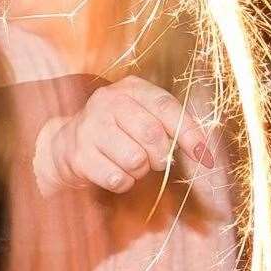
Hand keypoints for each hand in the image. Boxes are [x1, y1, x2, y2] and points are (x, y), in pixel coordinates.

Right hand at [34, 76, 213, 194]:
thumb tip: (205, 155)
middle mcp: (107, 101)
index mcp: (130, 88)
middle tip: (153, 159)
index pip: (167, 107)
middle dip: (160, 156)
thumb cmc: (117, 130)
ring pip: (136, 161)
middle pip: (152, 136)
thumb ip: (172, 127)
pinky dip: (123, 182)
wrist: (65, 143)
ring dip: (139, 171)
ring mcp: (90, 127)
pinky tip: (113, 171)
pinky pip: (117, 179)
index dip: (189, 134)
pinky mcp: (79, 155)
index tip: (204, 157)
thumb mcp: (142, 115)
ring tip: (128, 163)